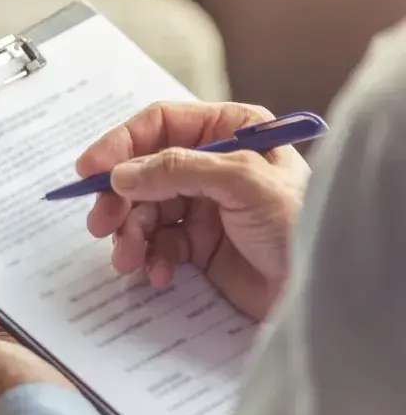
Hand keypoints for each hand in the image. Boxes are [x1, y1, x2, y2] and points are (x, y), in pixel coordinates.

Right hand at [77, 102, 310, 319]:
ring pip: (144, 210)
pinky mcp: (200, 244)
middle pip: (142, 171)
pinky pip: (157, 244)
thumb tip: (121, 173)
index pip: (160, 124)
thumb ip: (178, 169)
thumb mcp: (243, 182)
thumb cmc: (301, 224)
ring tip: (128, 259)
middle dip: (119, 199)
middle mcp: (212, 164)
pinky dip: (150, 258)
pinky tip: (158, 274)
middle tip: (101, 224)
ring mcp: (204, 205)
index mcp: (230, 131)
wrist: (325, 291)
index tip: (89, 171)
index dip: (120, 144)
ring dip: (130, 235)